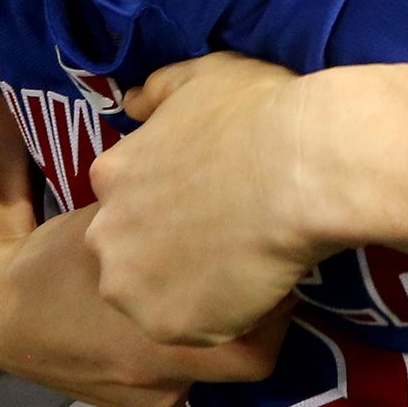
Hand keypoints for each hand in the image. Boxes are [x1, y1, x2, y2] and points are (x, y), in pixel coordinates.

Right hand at [0, 200, 289, 406]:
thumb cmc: (60, 257)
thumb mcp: (116, 226)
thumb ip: (170, 218)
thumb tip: (231, 187)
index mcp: (157, 331)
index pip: (259, 331)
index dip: (276, 295)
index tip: (273, 255)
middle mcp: (163, 374)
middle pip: (251, 357)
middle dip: (264, 320)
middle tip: (267, 276)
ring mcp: (155, 399)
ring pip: (220, 368)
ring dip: (228, 333)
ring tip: (223, 291)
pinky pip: (193, 382)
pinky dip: (197, 353)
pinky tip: (182, 321)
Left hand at [88, 50, 328, 346]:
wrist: (301, 170)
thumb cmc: (257, 114)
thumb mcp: (201, 76)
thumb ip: (159, 91)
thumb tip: (132, 102)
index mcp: (111, 174)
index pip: (132, 200)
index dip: (174, 201)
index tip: (211, 197)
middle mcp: (106, 236)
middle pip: (134, 253)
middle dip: (172, 248)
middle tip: (227, 234)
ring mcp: (133, 287)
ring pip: (160, 297)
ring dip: (195, 287)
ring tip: (246, 264)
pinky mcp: (170, 328)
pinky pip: (199, 330)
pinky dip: (229, 316)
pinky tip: (261, 285)